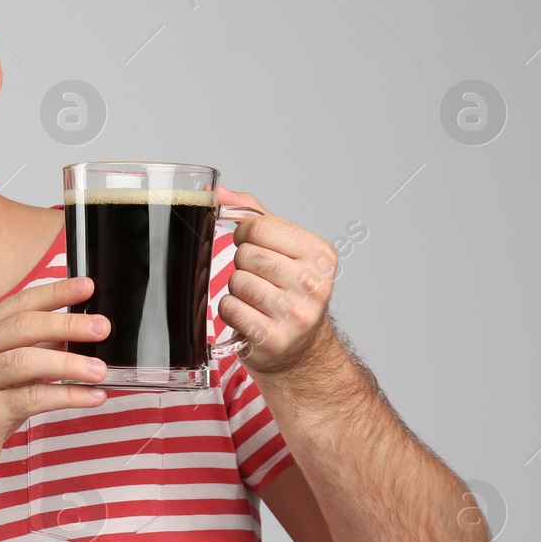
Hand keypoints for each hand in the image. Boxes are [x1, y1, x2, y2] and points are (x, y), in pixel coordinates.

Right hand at [0, 276, 109, 500]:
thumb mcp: (10, 371)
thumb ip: (36, 348)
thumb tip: (79, 330)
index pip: (19, 303)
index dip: (54, 293)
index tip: (86, 286)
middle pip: (22, 327)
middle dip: (65, 324)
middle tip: (101, 327)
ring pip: (24, 361)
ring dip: (68, 363)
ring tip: (100, 370)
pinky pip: (31, 399)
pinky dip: (66, 395)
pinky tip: (91, 397)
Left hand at [215, 185, 338, 376]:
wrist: (301, 350)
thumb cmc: (288, 292)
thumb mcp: (283, 249)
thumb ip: (253, 215)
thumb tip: (219, 191)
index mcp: (321, 254)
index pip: (257, 227)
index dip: (244, 235)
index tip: (253, 246)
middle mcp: (314, 284)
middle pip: (246, 255)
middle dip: (243, 265)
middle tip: (259, 279)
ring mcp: (295, 314)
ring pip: (236, 281)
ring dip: (237, 290)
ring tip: (256, 300)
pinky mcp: (273, 338)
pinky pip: (229, 308)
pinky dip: (231, 311)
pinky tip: (249, 316)